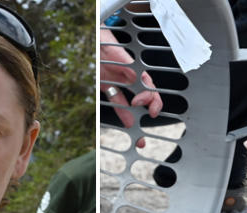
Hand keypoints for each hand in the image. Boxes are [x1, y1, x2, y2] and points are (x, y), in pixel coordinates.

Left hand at [100, 29, 162, 147]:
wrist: (94, 41)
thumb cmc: (106, 42)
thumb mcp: (116, 53)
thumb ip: (127, 65)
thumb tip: (136, 76)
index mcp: (137, 70)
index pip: (149, 86)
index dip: (149, 97)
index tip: (141, 104)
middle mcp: (132, 79)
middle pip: (146, 97)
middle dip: (152, 110)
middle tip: (152, 120)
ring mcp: (121, 84)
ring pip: (133, 105)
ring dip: (137, 120)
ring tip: (141, 137)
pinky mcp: (110, 88)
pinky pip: (119, 103)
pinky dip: (124, 115)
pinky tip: (130, 125)